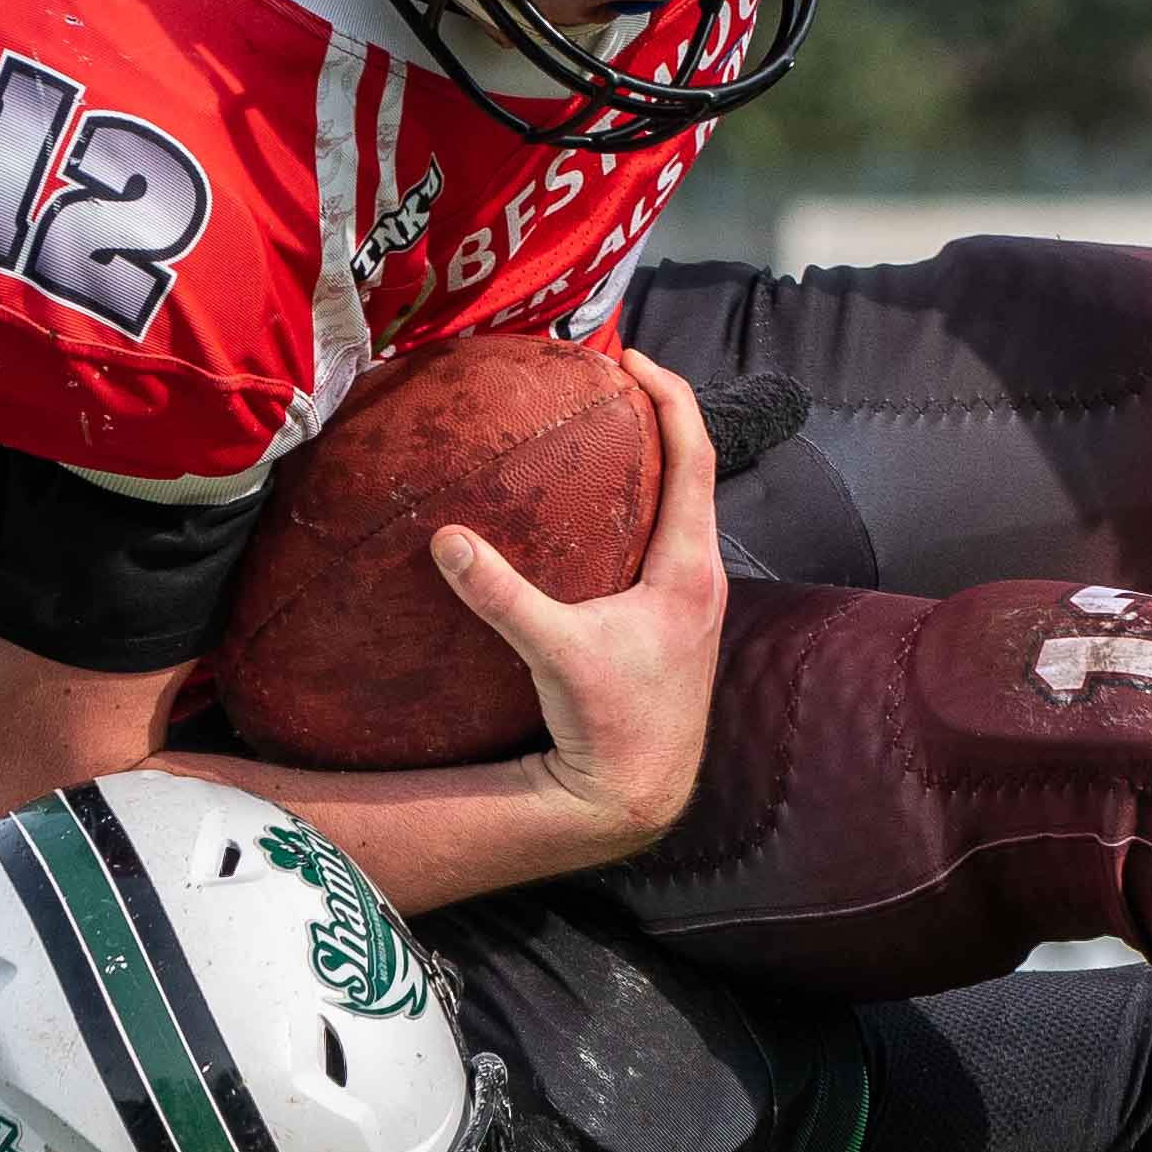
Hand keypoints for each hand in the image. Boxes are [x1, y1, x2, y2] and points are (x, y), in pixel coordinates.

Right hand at [436, 353, 731, 850]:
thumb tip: (447, 539)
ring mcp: (693, 603)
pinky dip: (640, 508)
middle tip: (610, 379)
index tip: (630, 357)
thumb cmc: (611, 727)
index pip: (696, 455)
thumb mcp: (553, 654)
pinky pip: (665, 542)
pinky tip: (598, 512)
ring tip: (604, 430)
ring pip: (682, 509)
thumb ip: (501, 596)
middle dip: (657, 416)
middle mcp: (703, 578)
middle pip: (694, 471)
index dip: (670, 395)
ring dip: (652, 463)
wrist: (637, 794)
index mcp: (690, 570)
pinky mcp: (674, 623)